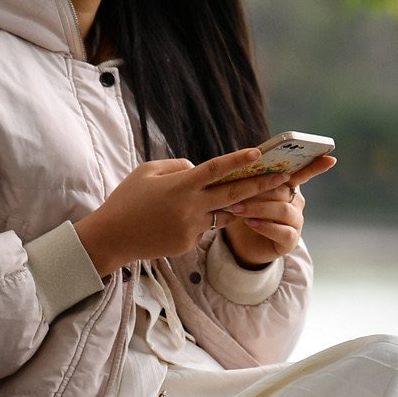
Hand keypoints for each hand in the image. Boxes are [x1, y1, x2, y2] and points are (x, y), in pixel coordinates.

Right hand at [74, 149, 285, 276]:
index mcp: (180, 186)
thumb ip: (178, 166)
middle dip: (262, 185)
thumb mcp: (148, 171)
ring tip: (259, 193)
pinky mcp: (189, 244)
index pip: (215, 169)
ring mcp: (192, 228)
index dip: (238, 160)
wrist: (112, 238)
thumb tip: (200, 167)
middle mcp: (190, 207)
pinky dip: (204, 219)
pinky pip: (205, 227)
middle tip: (286, 178)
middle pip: (234, 194)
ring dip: (241, 204)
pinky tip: (184, 218)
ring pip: (225, 213)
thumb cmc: (127, 199)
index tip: (259, 152)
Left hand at [222, 154, 335, 267]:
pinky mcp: (290, 240)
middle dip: (262, 189)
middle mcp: (296, 202)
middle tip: (239, 190)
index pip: (303, 173)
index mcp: (289, 187)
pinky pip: (282, 231)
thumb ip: (253, 178)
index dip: (315, 166)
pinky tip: (250, 223)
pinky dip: (264, 226)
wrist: (241, 243)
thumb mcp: (246, 193)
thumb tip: (248, 158)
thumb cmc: (246, 212)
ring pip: (283, 210)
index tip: (330, 159)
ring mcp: (296, 222)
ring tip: (237, 208)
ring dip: (258, 208)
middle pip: (284, 191)